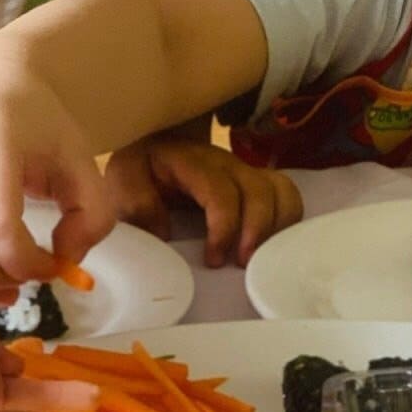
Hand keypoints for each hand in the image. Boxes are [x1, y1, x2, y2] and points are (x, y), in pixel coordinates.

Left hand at [105, 134, 303, 267]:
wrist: (151, 147)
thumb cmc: (139, 168)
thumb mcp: (124, 181)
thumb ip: (137, 204)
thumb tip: (164, 235)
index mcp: (192, 162)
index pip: (221, 191)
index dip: (224, 227)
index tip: (214, 260)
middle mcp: (226, 163)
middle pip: (260, 190)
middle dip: (257, 231)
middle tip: (242, 263)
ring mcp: (244, 172)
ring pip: (280, 190)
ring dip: (277, 226)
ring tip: (260, 257)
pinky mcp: (254, 183)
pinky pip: (286, 195)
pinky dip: (287, 220)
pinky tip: (271, 245)